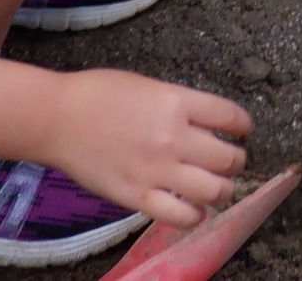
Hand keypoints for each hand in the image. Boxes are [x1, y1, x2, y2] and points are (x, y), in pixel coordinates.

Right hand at [41, 68, 251, 227]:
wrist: (58, 119)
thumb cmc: (99, 95)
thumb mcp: (149, 85)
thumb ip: (179, 105)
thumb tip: (205, 122)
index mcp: (177, 102)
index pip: (231, 116)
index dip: (243, 125)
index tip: (243, 130)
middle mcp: (173, 137)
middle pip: (229, 158)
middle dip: (236, 161)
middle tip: (231, 162)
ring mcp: (157, 170)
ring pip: (214, 191)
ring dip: (223, 190)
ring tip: (219, 187)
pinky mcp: (137, 197)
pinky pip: (181, 216)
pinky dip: (195, 215)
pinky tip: (194, 209)